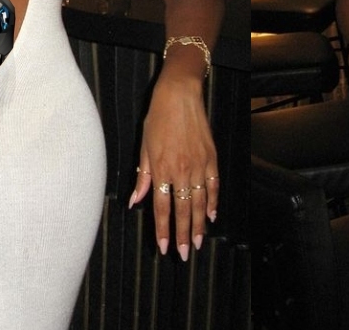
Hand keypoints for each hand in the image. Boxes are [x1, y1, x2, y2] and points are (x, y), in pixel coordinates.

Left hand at [128, 71, 217, 261]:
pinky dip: (214, 202)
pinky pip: (214, 185)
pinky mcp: (211, 157)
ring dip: (199, 224)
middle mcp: (181, 170)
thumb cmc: (158, 117)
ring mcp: (199, 165)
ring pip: (200, 202)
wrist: (180, 95)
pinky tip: (212, 215)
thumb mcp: (144, 146)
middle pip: (183, 210)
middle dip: (183, 235)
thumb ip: (143, 176)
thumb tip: (134, 201)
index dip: (164, 229)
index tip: (165, 246)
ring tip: (198, 242)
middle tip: (184, 254)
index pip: (162, 207)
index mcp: (161, 169)